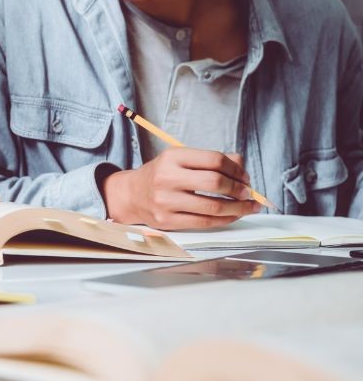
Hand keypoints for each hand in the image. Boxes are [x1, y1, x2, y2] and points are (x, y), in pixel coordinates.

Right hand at [102, 148, 261, 229]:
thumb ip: (210, 160)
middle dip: (238, 189)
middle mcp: (167, 178)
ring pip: (212, 206)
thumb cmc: (161, 175)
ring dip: (237, 208)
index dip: (235, 169)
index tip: (245, 177)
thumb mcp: (181, 159)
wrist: (132, 195)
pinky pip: (204, 222)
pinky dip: (224, 220)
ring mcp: (166, 202)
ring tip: (248, 207)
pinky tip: (233, 216)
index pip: (214, 160)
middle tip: (248, 193)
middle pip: (214, 183)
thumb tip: (241, 167)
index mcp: (172, 157)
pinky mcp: (167, 221)